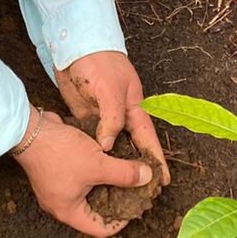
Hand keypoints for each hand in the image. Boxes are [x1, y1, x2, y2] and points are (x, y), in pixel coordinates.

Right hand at [11, 108, 152, 237]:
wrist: (30, 130)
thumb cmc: (59, 153)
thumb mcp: (98, 164)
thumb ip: (124, 173)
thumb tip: (146, 177)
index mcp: (69, 212)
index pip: (100, 230)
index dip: (120, 223)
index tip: (134, 208)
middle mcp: (60, 204)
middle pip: (93, 212)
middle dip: (114, 202)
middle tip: (132, 191)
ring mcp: (56, 188)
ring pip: (86, 193)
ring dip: (104, 185)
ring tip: (122, 174)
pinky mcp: (54, 172)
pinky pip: (78, 179)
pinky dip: (93, 173)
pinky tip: (106, 161)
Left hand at [55, 51, 169, 183]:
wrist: (73, 45)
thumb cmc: (98, 61)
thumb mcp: (110, 90)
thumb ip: (112, 118)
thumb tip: (106, 146)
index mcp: (134, 106)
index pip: (147, 138)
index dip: (155, 159)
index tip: (163, 180)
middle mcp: (120, 114)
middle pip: (130, 145)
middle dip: (135, 167)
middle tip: (140, 192)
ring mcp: (102, 115)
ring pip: (110, 145)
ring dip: (113, 162)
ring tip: (115, 188)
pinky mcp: (85, 114)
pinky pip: (91, 138)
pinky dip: (92, 152)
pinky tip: (91, 167)